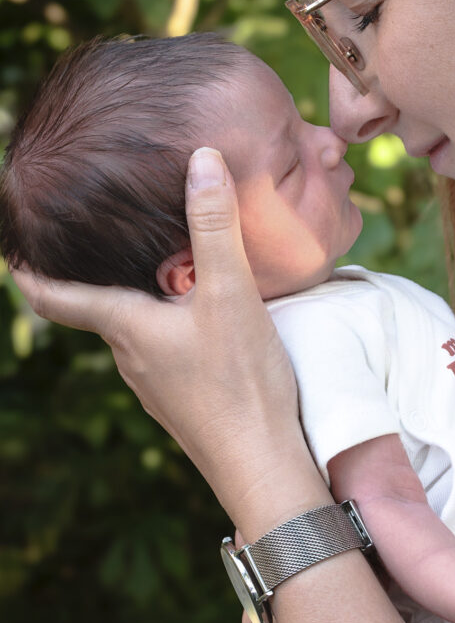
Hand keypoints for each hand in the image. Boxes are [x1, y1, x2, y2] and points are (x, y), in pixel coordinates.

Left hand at [10, 148, 297, 488]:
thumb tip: (200, 159)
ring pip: (134, 331)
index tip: (10, 250)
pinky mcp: (183, 400)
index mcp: (126, 328)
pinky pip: (163, 351)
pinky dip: (165, 325)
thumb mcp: (230, 293)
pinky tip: (200, 318)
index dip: (28, 272)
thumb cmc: (240, 380)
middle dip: (93, 275)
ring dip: (135, 300)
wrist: (261, 464)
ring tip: (158, 269)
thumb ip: (214, 226)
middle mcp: (131, 357)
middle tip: (100, 235)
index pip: (56, 298)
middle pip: (99, 309)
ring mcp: (155, 385)